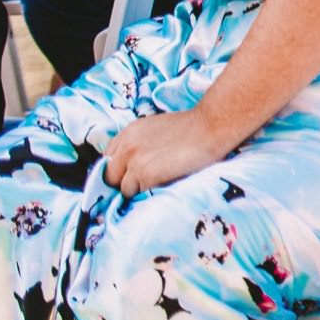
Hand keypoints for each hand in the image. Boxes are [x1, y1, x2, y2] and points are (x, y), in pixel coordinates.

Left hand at [106, 108, 232, 195]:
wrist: (212, 125)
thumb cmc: (193, 127)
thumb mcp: (157, 129)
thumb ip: (140, 144)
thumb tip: (134, 166)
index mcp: (128, 133)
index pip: (107, 160)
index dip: (118, 171)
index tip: (129, 177)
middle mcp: (126, 147)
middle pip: (109, 177)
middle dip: (122, 183)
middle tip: (142, 185)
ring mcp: (134, 161)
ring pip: (124, 189)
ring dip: (138, 190)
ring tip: (159, 184)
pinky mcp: (146, 175)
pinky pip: (139, 194)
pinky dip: (150, 193)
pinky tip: (166, 184)